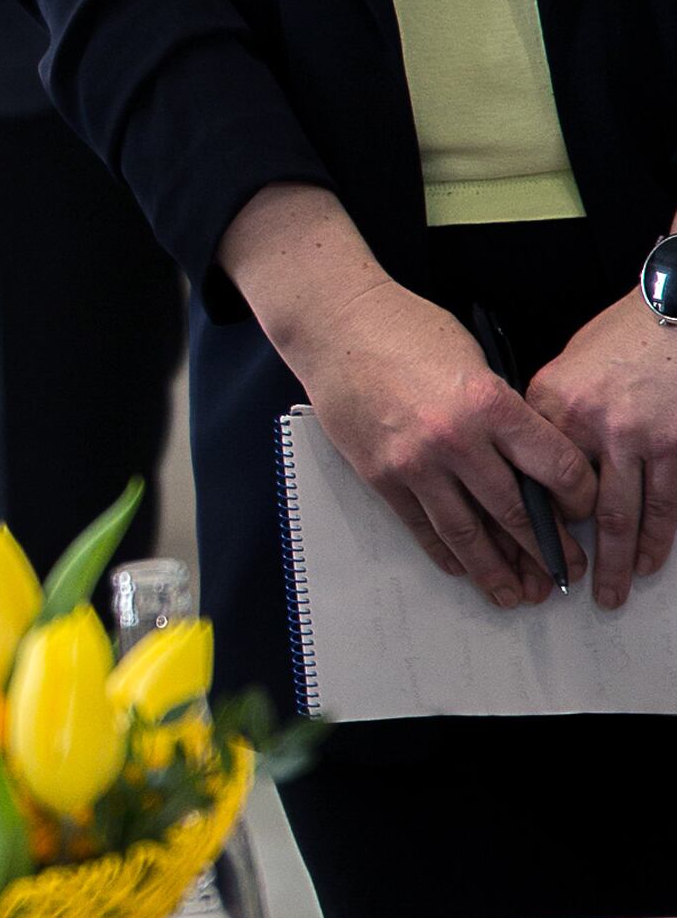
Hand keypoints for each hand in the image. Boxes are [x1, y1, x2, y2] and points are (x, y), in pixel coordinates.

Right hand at [280, 277, 593, 607]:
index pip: (554, 467)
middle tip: (563, 571)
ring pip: (465, 531)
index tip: (582, 511)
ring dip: (495, 568)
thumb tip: (528, 466)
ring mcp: (413, 462)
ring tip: (514, 592)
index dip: (577, 497)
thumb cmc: (407, 331)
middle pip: (514, 510)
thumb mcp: (477, 361)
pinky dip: (443, 551)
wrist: (334, 324)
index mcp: (490, 404)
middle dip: (545, 548)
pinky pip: (419, 524)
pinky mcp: (379, 474)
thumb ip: (503, 413)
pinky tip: (461, 567)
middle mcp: (455, 439)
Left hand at [526, 290, 676, 608]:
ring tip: (609, 592)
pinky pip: (665, 503)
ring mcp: (636, 438)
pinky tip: (648, 561)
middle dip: (565, 555)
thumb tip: (521, 471)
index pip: (527, 475)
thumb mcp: (559, 373)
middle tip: (556, 588)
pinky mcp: (675, 445)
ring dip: (615, 561)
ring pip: (622, 515)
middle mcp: (589, 424)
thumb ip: (540, 422)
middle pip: (571, 506)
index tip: (514, 551)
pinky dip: (657, 538)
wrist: (673, 312)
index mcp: (548, 405)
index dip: (521, 519)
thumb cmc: (614, 343)